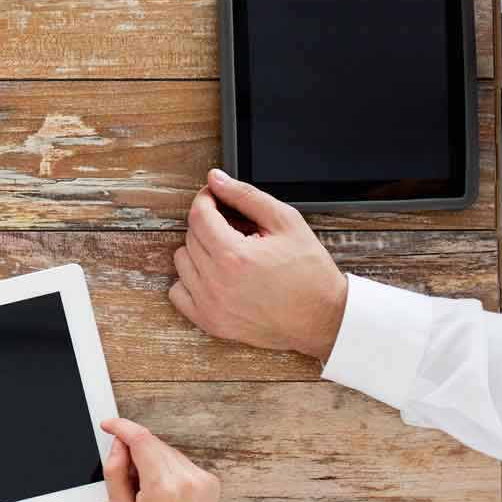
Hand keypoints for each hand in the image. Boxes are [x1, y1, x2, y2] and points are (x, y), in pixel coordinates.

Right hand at [100, 417, 223, 501]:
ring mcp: (202, 480)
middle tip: (127, 475)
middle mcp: (186, 479)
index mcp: (162, 487)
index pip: (140, 439)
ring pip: (167, 451)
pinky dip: (167, 468)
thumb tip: (117, 446)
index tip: (110, 425)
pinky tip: (163, 492)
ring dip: (152, 459)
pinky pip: (181, 462)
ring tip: (147, 490)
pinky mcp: (211, 482)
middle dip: (135, 449)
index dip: (121, 427)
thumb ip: (115, 472)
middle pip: (153, 443)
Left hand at [169, 168, 348, 361]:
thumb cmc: (310, 273)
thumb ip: (246, 196)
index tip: (215, 198)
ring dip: (200, 251)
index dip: (206, 199)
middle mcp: (216, 282)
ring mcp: (210, 305)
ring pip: (182, 261)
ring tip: (230, 254)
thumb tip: (216, 179)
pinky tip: (215, 276)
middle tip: (237, 229)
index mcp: (234, 255)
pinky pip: (178, 292)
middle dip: (210, 225)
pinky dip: (191, 281)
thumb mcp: (286, 222)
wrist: (323, 318)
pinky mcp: (210, 322)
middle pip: (191, 236)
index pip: (199, 215)